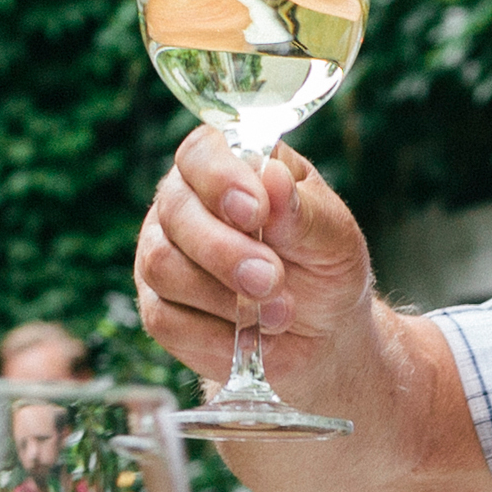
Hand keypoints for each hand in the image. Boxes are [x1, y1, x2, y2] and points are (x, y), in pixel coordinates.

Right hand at [133, 128, 374, 384]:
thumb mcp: (332, 237)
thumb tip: (272, 178)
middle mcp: (183, 203)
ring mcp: (163, 255)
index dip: (221, 179)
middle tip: (273, 279)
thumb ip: (302, 211)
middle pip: (176, 212)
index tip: (256, 212)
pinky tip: (253, 338)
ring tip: (280, 314)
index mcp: (227, 165)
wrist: (323, 333)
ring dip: (225, 297)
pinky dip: (216, 335)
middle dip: (226, 251)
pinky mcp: (159, 310)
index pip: (201, 153)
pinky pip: (167, 320)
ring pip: (164, 266)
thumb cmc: (325, 266)